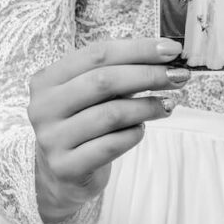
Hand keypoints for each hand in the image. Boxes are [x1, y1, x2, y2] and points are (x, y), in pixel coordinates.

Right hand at [27, 38, 190, 223]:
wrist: (61, 174)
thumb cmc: (84, 123)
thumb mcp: (93, 94)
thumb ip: (122, 73)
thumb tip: (168, 57)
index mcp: (48, 79)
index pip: (97, 54)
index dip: (138, 49)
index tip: (172, 50)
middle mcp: (43, 106)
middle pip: (104, 81)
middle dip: (149, 75)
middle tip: (179, 77)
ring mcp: (51, 138)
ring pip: (111, 114)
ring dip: (147, 107)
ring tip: (168, 105)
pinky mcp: (66, 166)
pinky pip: (112, 144)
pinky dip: (135, 133)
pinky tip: (142, 129)